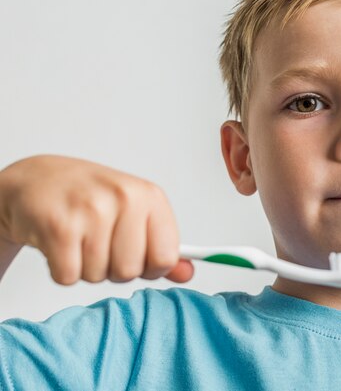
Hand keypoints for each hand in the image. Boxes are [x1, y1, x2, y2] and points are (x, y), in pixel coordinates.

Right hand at [0, 154, 192, 284]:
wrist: (36, 180)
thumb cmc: (88, 197)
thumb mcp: (134, 213)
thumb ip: (161, 246)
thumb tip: (188, 273)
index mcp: (149, 196)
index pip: (166, 257)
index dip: (150, 267)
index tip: (137, 255)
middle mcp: (124, 198)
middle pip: (130, 271)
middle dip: (113, 268)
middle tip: (98, 243)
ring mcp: (91, 210)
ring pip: (98, 276)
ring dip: (86, 268)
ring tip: (79, 240)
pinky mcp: (59, 226)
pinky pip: (68, 276)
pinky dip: (62, 269)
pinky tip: (61, 244)